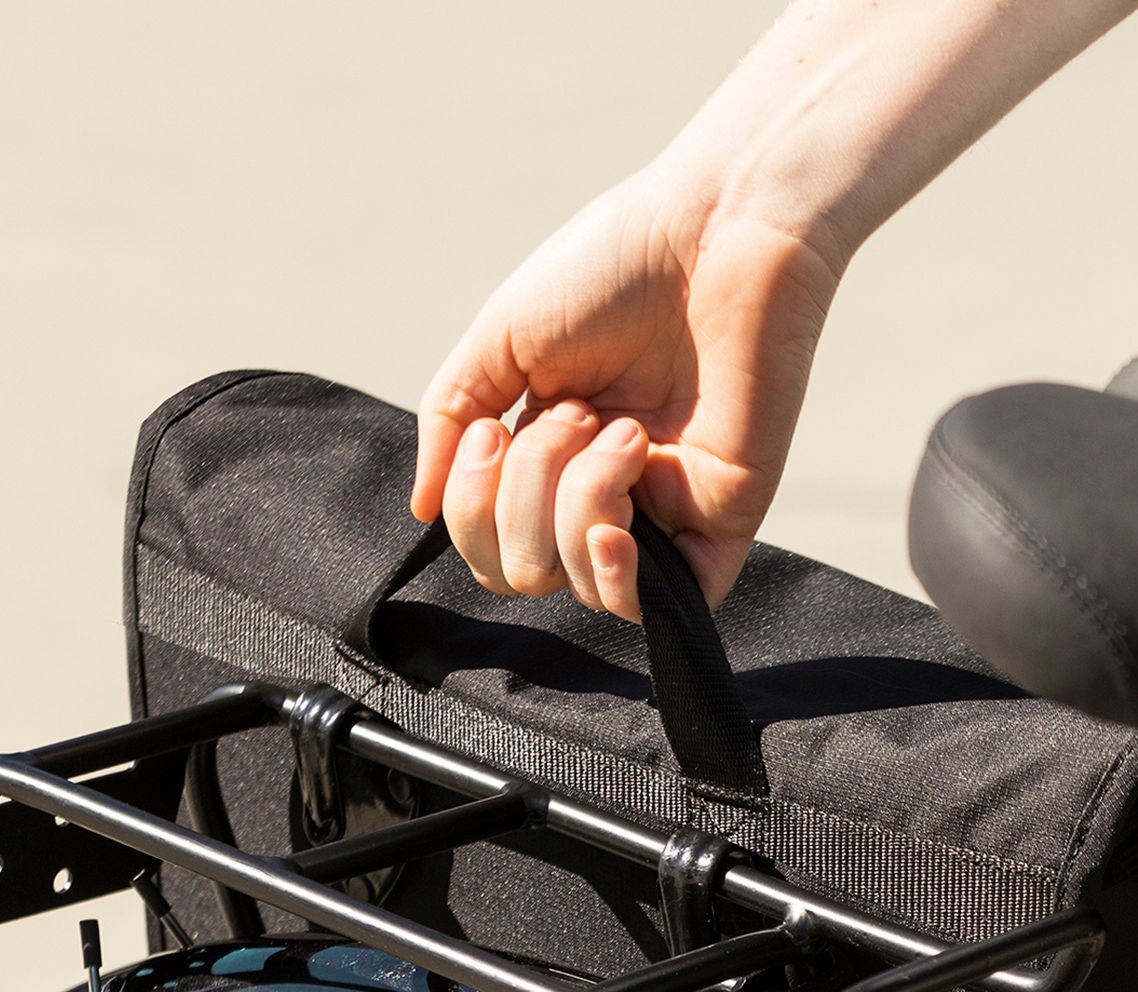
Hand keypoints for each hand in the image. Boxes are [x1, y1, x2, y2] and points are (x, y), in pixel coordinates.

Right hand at [412, 167, 842, 620]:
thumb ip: (448, 420)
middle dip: (525, 492)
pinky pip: (649, 608)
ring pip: (576, 583)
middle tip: (578, 413)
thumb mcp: (499, 339)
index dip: (471, 503)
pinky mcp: (715, 528)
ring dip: (576, 501)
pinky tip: (615, 526)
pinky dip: (614, 576)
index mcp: (550, 454)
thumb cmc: (614, 268)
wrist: (716, 236)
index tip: (494, 427)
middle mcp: (602, 495)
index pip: (486, 542)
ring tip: (624, 429)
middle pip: (521, 571)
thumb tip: (421, 510)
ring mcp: (660, 517)